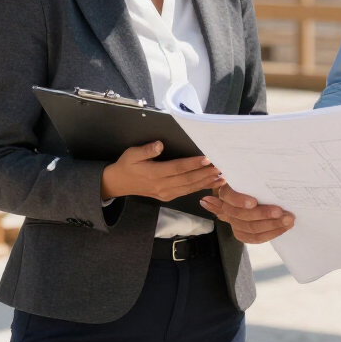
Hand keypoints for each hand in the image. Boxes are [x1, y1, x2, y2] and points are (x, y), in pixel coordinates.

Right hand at [100, 142, 224, 201]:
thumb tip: (159, 144)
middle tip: (221, 166)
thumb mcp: (131, 154)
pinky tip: (211, 183)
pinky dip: (200, 187)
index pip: (177, 168)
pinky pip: (186, 192)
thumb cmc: (126, 165)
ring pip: (189, 188)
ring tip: (222, 176)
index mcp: (153, 174)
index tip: (207, 158)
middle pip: (187, 180)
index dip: (192, 164)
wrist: (118, 184)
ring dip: (206, 182)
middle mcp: (161, 186)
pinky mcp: (168, 197)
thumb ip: (146, 150)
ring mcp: (165, 193)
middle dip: (205, 173)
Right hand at [200, 185, 294, 243]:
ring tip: (288, 220)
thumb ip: (255, 176)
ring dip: (272, 225)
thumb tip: (267, 167)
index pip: (229, 196)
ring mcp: (233, 223)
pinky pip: (254, 238)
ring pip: (250, 228)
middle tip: (281, 212)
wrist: (251, 194)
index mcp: (227, 192)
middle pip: (242, 215)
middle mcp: (227, 208)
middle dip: (264, 214)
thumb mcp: (251, 176)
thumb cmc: (253, 182)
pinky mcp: (241, 233)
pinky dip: (270, 234)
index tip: (254, 202)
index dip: (240, 200)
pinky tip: (282, 229)